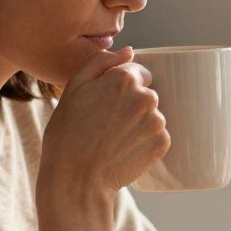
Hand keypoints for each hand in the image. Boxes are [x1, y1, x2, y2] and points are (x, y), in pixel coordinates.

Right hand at [38, 46, 168, 195]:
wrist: (76, 179)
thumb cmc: (68, 134)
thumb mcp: (73, 89)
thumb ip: (101, 62)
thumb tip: (129, 51)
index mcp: (124, 78)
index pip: (137, 72)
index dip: (120, 87)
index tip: (106, 103)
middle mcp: (146, 97)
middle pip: (146, 94)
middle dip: (131, 104)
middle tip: (106, 124)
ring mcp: (157, 121)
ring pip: (151, 116)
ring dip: (138, 123)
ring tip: (114, 139)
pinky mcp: (162, 144)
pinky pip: (157, 136)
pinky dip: (144, 142)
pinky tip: (124, 150)